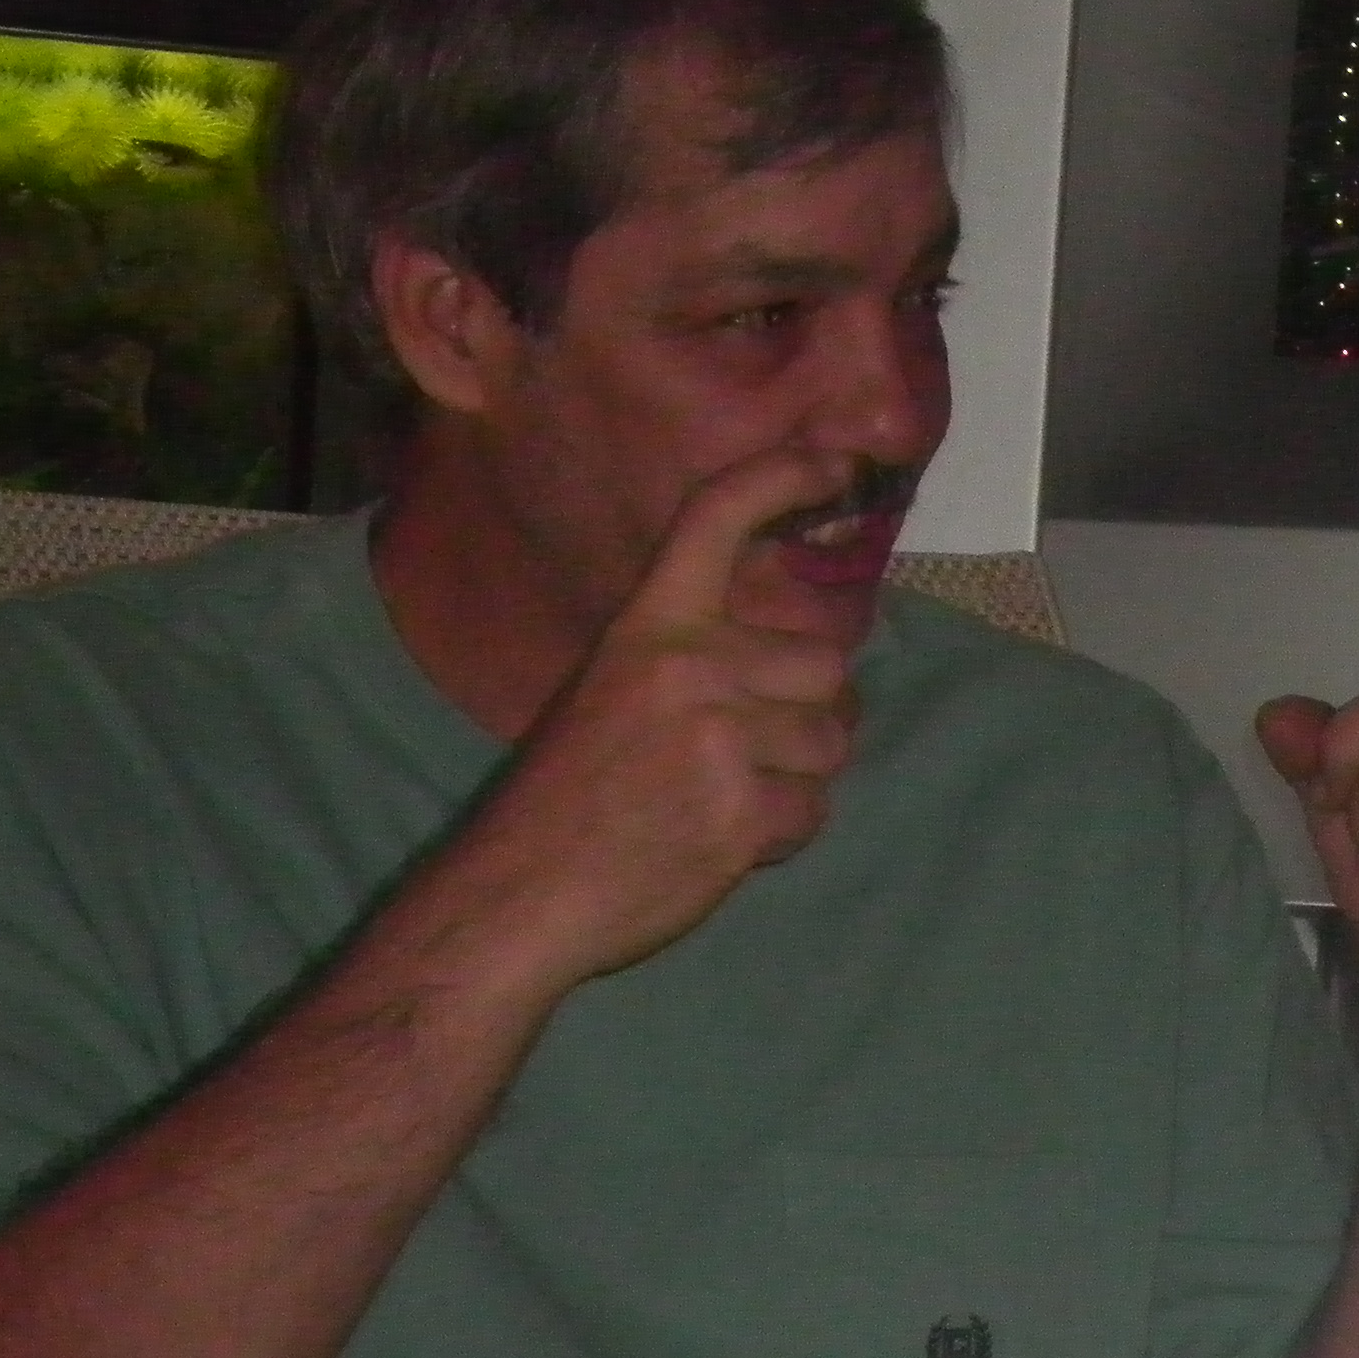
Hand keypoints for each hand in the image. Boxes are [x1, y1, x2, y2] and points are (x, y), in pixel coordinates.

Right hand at [455, 450, 865, 985]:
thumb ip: (687, 658)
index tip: (837, 463)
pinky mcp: (742, 813)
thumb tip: (787, 656)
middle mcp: (689, 669)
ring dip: (797, 776)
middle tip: (759, 745)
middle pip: (825, 663)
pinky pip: (814, 810)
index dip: (784, 477)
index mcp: (647, 627)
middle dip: (809, 711)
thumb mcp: (608, 690)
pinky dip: (783, 833)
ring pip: (830, 741)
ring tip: (728, 799)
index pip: (717, 517)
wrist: (521, 894)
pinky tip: (725, 842)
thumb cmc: (564, 798)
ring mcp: (719, 740)